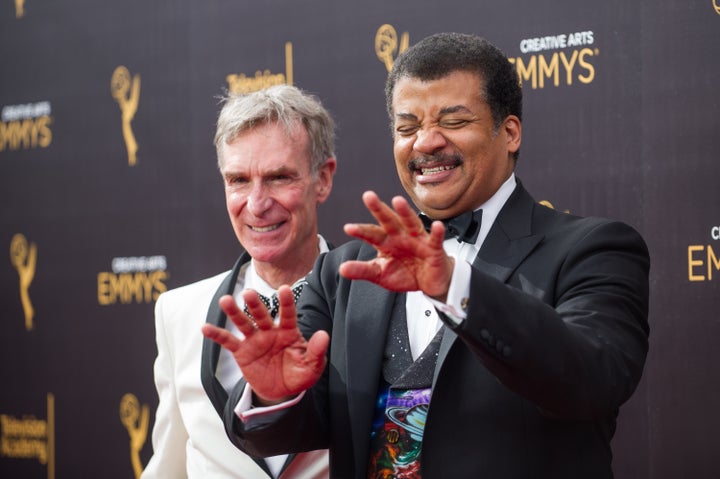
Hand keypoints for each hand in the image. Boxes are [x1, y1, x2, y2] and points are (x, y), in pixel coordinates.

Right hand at [201, 286, 328, 403]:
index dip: (286, 302)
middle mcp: (271, 331)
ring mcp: (255, 340)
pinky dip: (217, 334)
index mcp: (289, 332)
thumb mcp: (312, 366)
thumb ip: (316, 351)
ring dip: (234, 312)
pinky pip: (228, 341)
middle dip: (256, 304)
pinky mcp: (242, 352)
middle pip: (262, 314)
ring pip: (243, 323)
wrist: (282, 391)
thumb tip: (323, 334)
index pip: (288, 314)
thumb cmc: (299, 374)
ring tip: (225, 300)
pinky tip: (205, 327)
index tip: (284, 288)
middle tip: (249, 292)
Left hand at [339, 191, 453, 299]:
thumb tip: (342, 269)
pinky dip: (437, 232)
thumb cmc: (405, 273)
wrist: (429, 282)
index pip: (371, 234)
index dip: (361, 231)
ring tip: (397, 201)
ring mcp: (418, 240)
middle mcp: (401, 236)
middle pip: (389, 220)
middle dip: (379, 209)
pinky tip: (437, 225)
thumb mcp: (381, 274)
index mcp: (386, 242)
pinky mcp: (434, 248)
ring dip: (405, 212)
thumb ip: (362, 270)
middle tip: (368, 196)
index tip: (348, 228)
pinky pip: (435, 239)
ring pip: (411, 222)